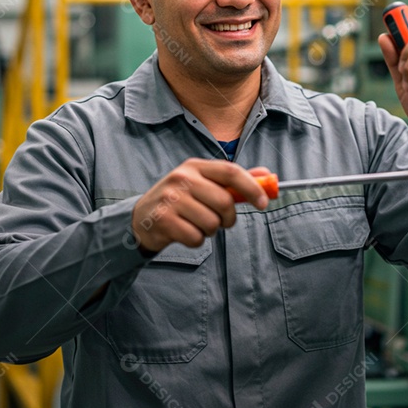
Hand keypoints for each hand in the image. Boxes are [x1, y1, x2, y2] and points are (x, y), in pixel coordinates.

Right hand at [132, 159, 270, 251]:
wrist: (140, 219)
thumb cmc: (179, 202)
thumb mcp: (202, 185)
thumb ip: (232, 181)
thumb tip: (267, 176)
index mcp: (195, 166)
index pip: (230, 171)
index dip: (251, 188)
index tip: (263, 204)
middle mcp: (182, 178)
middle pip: (224, 201)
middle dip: (229, 218)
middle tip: (222, 222)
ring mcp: (171, 199)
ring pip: (212, 223)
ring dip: (211, 231)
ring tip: (197, 225)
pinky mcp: (163, 220)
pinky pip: (196, 237)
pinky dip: (196, 240)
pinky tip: (184, 233)